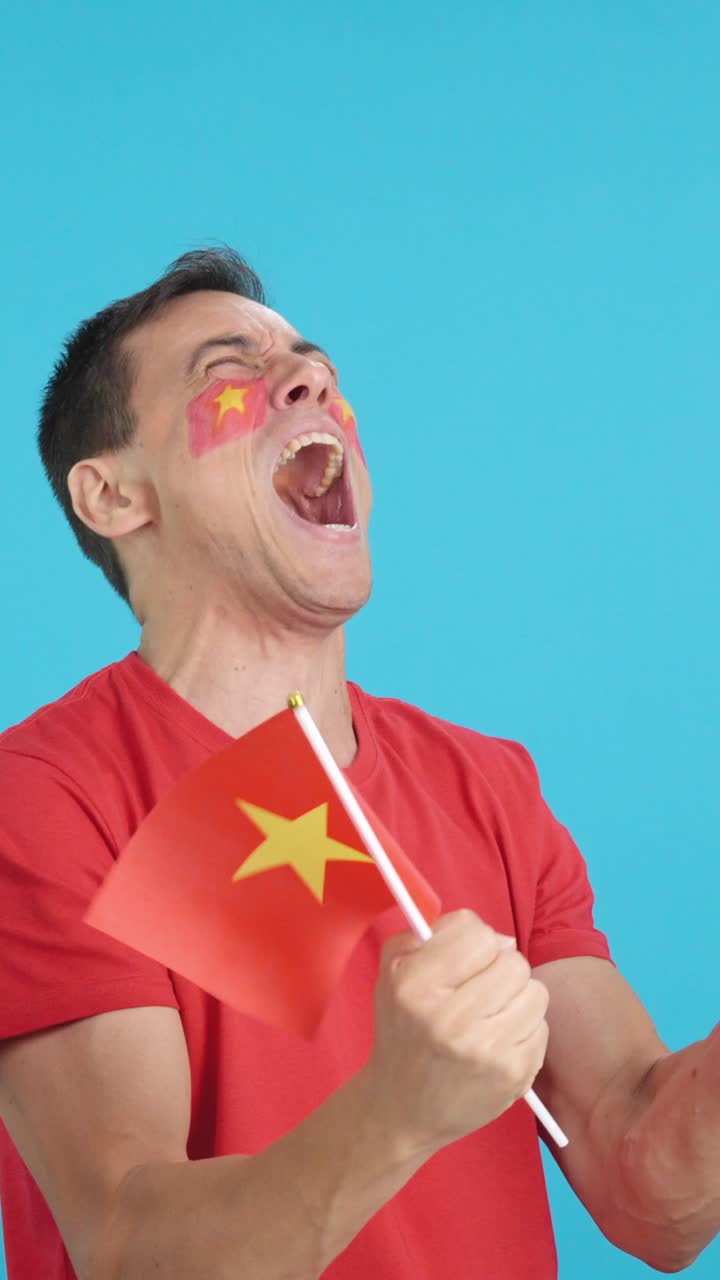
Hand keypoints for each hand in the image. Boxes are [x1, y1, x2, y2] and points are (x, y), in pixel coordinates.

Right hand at [364, 909, 548, 1156]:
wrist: (402, 1108)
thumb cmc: (403, 1030)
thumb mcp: (394, 970)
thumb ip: (432, 932)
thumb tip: (498, 937)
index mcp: (415, 986)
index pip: (478, 934)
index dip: (475, 940)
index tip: (465, 958)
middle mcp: (450, 1019)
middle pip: (514, 962)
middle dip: (500, 968)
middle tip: (480, 988)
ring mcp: (485, 1050)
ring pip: (535, 991)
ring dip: (516, 997)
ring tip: (490, 1014)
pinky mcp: (513, 1075)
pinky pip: (541, 1027)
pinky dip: (523, 1029)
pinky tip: (498, 1040)